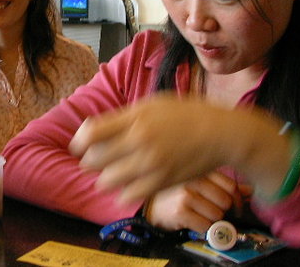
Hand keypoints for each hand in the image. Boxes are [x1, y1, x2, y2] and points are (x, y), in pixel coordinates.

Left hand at [68, 93, 270, 201]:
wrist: (221, 134)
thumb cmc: (185, 115)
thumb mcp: (152, 104)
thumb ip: (123, 116)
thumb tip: (93, 129)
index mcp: (135, 118)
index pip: (90, 133)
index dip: (78, 142)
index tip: (78, 146)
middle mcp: (140, 141)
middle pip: (93, 160)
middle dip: (88, 161)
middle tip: (94, 160)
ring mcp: (151, 164)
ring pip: (107, 181)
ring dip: (104, 179)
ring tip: (111, 173)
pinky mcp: (162, 183)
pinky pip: (128, 196)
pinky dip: (123, 192)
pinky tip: (129, 184)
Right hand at [145, 171, 250, 232]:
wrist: (151, 204)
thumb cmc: (178, 191)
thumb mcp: (199, 182)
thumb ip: (223, 184)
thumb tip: (249, 190)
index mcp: (199, 167)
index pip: (231, 185)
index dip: (236, 199)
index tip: (232, 205)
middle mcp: (192, 177)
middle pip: (226, 201)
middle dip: (221, 209)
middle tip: (210, 209)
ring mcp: (186, 193)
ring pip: (218, 214)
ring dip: (211, 219)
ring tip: (198, 213)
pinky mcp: (180, 210)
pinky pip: (206, 225)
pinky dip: (202, 227)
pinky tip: (191, 219)